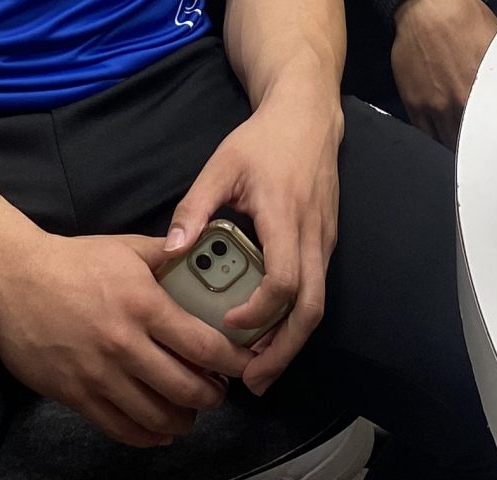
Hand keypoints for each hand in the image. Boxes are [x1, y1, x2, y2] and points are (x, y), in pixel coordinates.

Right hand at [0, 229, 250, 446]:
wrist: (13, 279)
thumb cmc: (72, 261)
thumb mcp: (127, 248)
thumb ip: (167, 255)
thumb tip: (200, 252)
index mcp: (144, 305)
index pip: (203, 345)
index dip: (232, 362)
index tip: (245, 365)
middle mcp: (125, 345)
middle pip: (185, 388)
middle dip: (212, 397)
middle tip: (219, 392)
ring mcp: (99, 374)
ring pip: (155, 416)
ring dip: (182, 420)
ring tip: (191, 412)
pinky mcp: (75, 395)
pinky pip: (119, 428)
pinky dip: (146, 436)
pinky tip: (158, 431)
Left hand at [164, 85, 343, 392]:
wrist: (308, 116)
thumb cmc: (262, 140)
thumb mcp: (220, 166)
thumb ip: (194, 209)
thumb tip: (171, 252)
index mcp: (285, 217)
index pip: (283, 282)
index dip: (257, 313)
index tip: (227, 325)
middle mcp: (313, 236)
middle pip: (311, 310)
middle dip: (283, 351)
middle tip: (251, 381)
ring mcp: (325, 241)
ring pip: (317, 306)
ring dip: (290, 342)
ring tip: (258, 370)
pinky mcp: (326, 242)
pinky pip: (316, 291)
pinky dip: (295, 321)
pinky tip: (269, 334)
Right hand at [390, 0, 496, 148]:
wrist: (425, 5)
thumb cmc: (463, 16)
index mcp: (484, 87)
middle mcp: (459, 101)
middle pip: (473, 143)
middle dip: (482, 148)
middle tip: (490, 153)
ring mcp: (435, 106)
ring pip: (449, 145)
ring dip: (459, 149)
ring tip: (468, 152)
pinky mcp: (414, 105)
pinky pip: (426, 136)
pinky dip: (435, 143)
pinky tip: (445, 142)